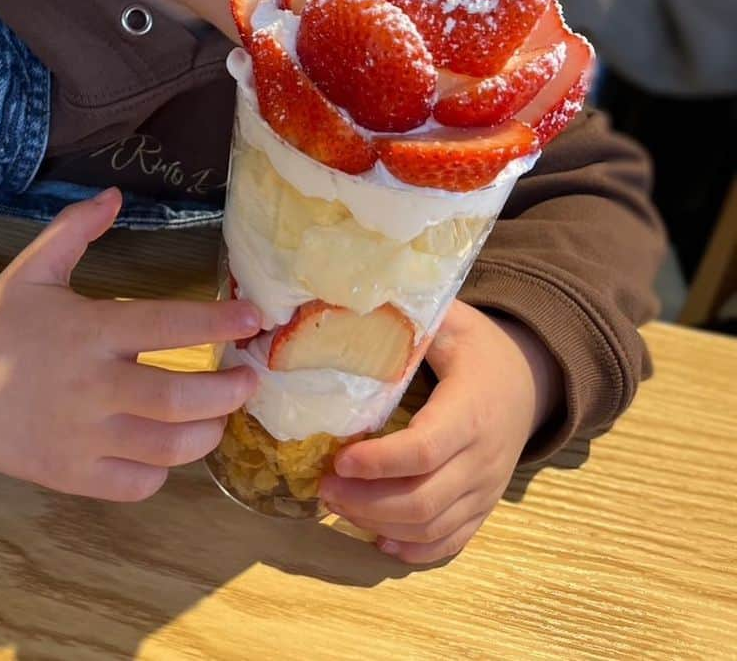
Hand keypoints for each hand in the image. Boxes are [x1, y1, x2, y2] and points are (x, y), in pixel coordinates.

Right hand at [0, 188, 260, 501]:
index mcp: (90, 330)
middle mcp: (93, 386)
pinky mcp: (73, 475)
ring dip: (206, 432)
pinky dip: (163, 470)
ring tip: (220, 414)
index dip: (219, 322)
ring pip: (166, 448)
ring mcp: (83, 437)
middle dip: (228, 391)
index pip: (169, 324)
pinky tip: (168, 448)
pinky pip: (137, 484)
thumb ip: (76, 228)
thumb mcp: (34, 266)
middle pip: (180, 399)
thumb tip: (115, 195)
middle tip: (250, 378)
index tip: (254, 319)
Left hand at [319, 300, 561, 563]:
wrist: (532, 381)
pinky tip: (378, 540)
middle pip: (423, 501)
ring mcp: (485, 489)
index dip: (378, 462)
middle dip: (366, 502)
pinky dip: (413, 549)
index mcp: (470, 411)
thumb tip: (354, 304)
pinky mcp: (483, 506)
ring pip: (432, 528)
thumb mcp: (453, 322)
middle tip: (323, 486)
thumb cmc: (481, 349)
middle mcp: (481, 458)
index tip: (338, 458)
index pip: (424, 450)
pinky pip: (451, 542)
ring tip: (336, 505)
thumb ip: (412, 319)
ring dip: (379, 525)